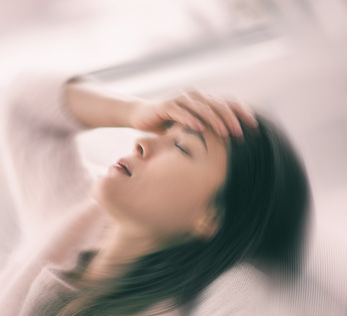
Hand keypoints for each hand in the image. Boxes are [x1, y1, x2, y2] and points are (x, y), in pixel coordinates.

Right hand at [129, 90, 256, 137]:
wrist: (140, 116)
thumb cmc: (167, 123)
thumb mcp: (191, 126)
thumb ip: (207, 128)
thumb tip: (230, 141)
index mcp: (203, 99)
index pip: (228, 102)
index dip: (242, 113)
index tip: (254, 128)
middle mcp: (194, 95)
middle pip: (218, 104)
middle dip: (232, 119)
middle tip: (241, 133)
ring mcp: (180, 99)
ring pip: (203, 107)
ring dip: (216, 120)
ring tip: (225, 133)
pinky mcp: (166, 105)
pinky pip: (181, 112)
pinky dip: (191, 119)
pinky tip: (200, 128)